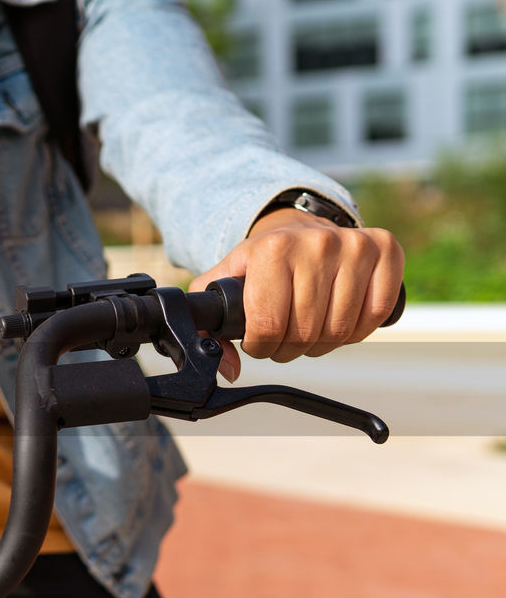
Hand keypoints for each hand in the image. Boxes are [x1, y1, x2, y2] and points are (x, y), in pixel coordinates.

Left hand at [189, 208, 403, 381]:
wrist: (296, 228)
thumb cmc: (260, 264)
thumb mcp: (224, 285)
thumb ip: (210, 328)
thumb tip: (230, 369)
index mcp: (272, 249)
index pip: (269, 327)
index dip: (261, 347)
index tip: (258, 341)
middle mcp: (317, 243)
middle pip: (305, 333)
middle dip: (288, 348)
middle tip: (282, 339)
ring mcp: (355, 245)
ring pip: (340, 330)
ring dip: (321, 344)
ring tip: (307, 330)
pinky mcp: (387, 250)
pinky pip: (376, 315)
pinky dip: (356, 330)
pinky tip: (337, 320)